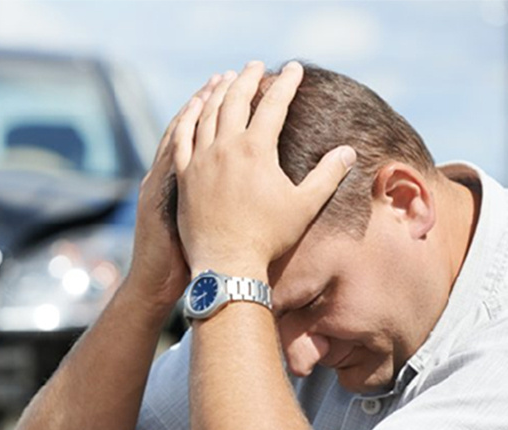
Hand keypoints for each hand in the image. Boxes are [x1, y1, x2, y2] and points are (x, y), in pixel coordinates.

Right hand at [126, 74, 220, 309]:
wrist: (153, 286)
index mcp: (174, 183)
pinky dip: (180, 137)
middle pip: (187, 129)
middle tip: (226, 74)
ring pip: (176, 138)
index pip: (194, 138)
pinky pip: (169, 160)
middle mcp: (164, 178)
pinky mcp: (158, 200)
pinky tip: (195, 119)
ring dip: (195, 110)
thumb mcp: (194, 226)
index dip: (210, 112)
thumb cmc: (180, 264)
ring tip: (214, 85)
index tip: (229, 88)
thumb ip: (211, 203)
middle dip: (207, 100)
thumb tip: (241, 188)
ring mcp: (159, 187)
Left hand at [173, 61, 355, 279]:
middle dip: (248, 78)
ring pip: (206, 113)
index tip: (293, 68)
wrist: (226, 264)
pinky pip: (182, 137)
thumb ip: (328, 175)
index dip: (286, 83)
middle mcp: (224, 148)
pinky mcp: (183, 175)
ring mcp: (200, 160)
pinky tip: (194, 106)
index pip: (274, 104)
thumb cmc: (268, 238)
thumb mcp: (305, 206)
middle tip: (256, 66)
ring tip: (226, 78)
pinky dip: (189, 116)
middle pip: (235, 100)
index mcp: (255, 150)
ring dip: (218, 91)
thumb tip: (348, 152)